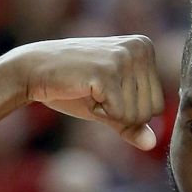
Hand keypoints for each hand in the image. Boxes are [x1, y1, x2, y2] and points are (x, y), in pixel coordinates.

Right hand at [8, 36, 163, 149]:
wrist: (33, 71)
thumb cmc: (73, 88)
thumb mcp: (109, 107)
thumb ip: (132, 125)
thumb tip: (152, 144)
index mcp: (145, 48)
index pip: (158, 105)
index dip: (128, 111)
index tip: (105, 90)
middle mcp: (141, 47)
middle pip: (151, 112)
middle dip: (121, 113)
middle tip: (96, 92)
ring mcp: (125, 57)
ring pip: (136, 115)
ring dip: (108, 112)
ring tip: (89, 89)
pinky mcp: (108, 72)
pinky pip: (119, 114)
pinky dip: (99, 112)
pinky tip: (84, 91)